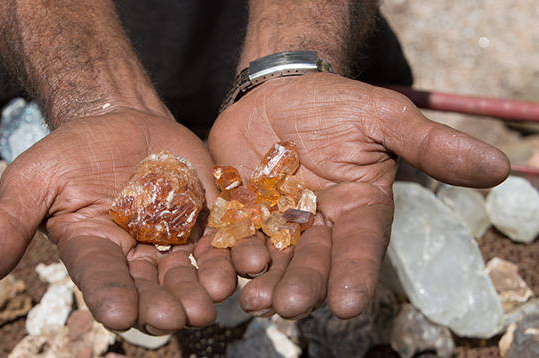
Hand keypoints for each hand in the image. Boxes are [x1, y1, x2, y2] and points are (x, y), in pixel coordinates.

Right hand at [0, 108, 236, 332]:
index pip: (101, 280)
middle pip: (154, 284)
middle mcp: (137, 256)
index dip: (110, 296)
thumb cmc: (72, 152)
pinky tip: (252, 257)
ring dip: (207, 283)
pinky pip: (226, 237)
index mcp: (95, 253)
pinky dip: (237, 248)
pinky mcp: (208, 217)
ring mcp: (176, 239)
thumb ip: (5, 227)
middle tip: (182, 316)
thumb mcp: (34, 181)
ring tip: (218, 292)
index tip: (121, 314)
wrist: (120, 122)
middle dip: (167, 301)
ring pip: (194, 268)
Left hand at [208, 73, 509, 318]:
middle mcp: (317, 225)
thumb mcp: (384, 118)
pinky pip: (231, 235)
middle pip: (311, 260)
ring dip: (260, 280)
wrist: (281, 91)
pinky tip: (216, 271)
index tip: (349, 304)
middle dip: (302, 284)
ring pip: (270, 257)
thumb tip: (499, 167)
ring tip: (251, 298)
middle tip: (291, 306)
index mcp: (356, 209)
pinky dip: (224, 254)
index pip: (361, 246)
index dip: (356, 273)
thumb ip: (430, 145)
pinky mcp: (239, 211)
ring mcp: (275, 221)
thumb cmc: (337, 105)